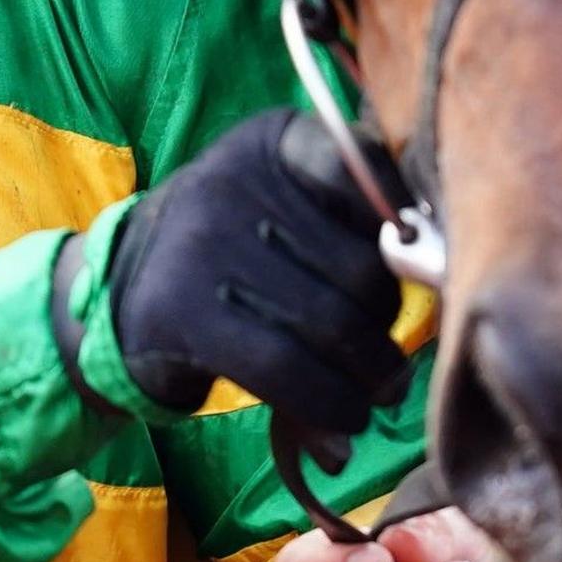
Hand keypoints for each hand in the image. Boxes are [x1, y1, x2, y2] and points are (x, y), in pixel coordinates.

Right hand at [108, 108, 409, 457]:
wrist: (119, 292)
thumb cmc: (236, 254)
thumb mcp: (285, 209)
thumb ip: (352, 226)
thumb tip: (442, 271)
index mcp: (276, 141)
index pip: (371, 171)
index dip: (411, 233)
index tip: (425, 273)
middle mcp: (237, 177)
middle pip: (363, 264)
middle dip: (389, 326)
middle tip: (391, 364)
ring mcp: (204, 241)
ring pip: (331, 321)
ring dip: (368, 377)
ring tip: (376, 397)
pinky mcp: (181, 310)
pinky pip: (284, 366)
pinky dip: (327, 403)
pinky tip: (342, 420)